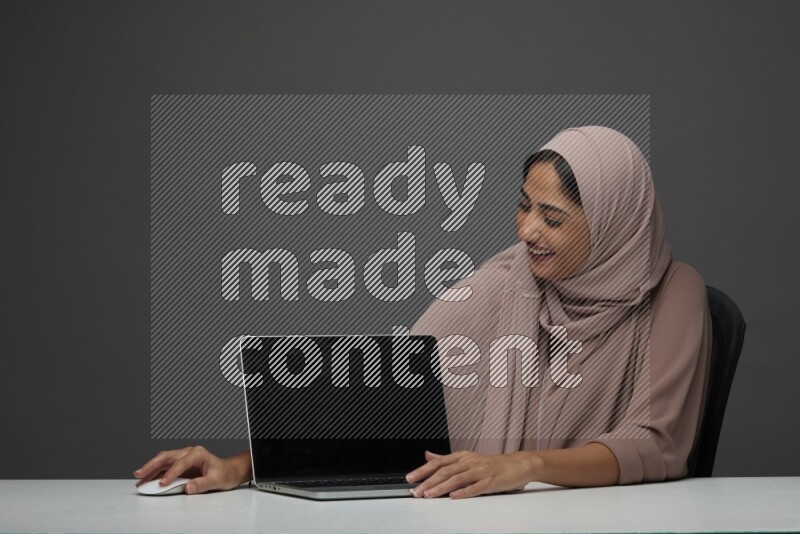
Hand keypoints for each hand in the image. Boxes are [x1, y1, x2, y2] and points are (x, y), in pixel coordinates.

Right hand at [133, 446, 248, 494]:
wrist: (229, 471)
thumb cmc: (225, 473)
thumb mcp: (217, 480)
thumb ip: (202, 484)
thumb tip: (188, 488)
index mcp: (198, 453)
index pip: (180, 463)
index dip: (170, 474)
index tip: (162, 484)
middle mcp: (189, 452)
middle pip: (166, 456)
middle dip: (151, 465)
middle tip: (139, 474)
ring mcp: (184, 457)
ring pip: (163, 460)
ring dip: (150, 468)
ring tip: (138, 478)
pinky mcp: (181, 464)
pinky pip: (165, 467)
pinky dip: (155, 473)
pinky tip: (147, 479)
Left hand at [405, 450, 534, 498]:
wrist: (518, 464)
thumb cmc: (492, 464)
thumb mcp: (467, 458)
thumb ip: (447, 459)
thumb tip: (427, 456)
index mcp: (462, 456)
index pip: (438, 462)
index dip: (423, 470)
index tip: (410, 478)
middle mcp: (469, 462)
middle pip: (444, 471)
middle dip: (428, 482)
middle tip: (415, 491)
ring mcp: (480, 471)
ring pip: (457, 479)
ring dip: (441, 488)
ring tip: (428, 495)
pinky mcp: (491, 481)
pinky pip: (476, 487)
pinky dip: (464, 492)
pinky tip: (454, 497)